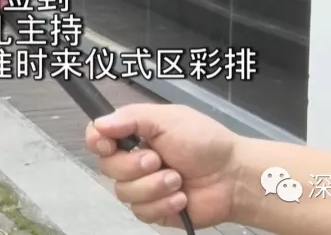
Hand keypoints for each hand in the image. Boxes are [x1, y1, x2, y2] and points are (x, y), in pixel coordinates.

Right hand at [85, 103, 241, 228]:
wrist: (233, 177)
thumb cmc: (205, 141)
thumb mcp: (169, 119)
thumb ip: (132, 118)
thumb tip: (99, 124)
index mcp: (134, 134)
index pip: (98, 137)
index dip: (97, 142)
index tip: (108, 145)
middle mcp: (133, 160)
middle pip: (107, 168)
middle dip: (134, 166)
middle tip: (159, 160)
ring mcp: (142, 186)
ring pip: (124, 193)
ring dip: (153, 186)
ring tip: (178, 179)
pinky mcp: (153, 210)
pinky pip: (141, 212)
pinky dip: (163, 204)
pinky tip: (182, 197)